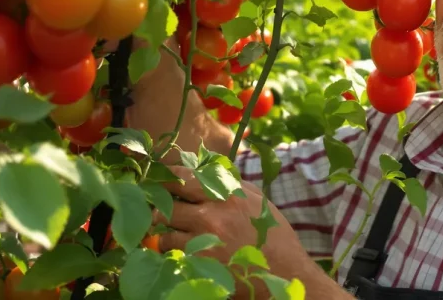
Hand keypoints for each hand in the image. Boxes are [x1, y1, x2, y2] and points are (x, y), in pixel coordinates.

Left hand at [153, 166, 339, 298]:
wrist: (284, 272)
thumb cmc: (273, 235)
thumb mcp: (257, 201)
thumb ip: (232, 184)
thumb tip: (207, 171)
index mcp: (226, 194)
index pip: (184, 178)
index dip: (167, 178)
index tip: (158, 179)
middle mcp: (212, 214)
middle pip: (167, 204)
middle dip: (160, 208)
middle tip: (157, 210)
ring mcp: (203, 240)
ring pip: (164, 233)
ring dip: (164, 234)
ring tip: (171, 234)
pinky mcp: (199, 263)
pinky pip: (172, 256)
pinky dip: (171, 254)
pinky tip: (180, 252)